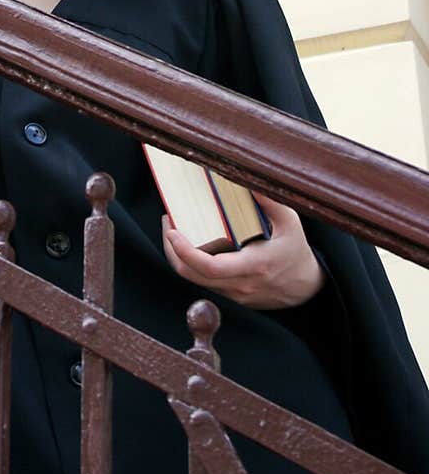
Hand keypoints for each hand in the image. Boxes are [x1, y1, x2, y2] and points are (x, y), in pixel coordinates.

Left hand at [161, 193, 324, 309]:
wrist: (305, 286)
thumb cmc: (295, 249)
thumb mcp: (290, 222)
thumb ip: (269, 200)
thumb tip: (246, 178)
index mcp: (253, 266)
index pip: (210, 267)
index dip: (185, 251)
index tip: (172, 230)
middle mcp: (240, 284)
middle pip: (192, 274)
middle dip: (172, 249)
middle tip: (169, 221)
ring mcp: (234, 294)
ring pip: (194, 279)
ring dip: (179, 255)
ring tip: (177, 228)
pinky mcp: (230, 296)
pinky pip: (203, 282)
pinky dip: (192, 263)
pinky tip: (192, 242)